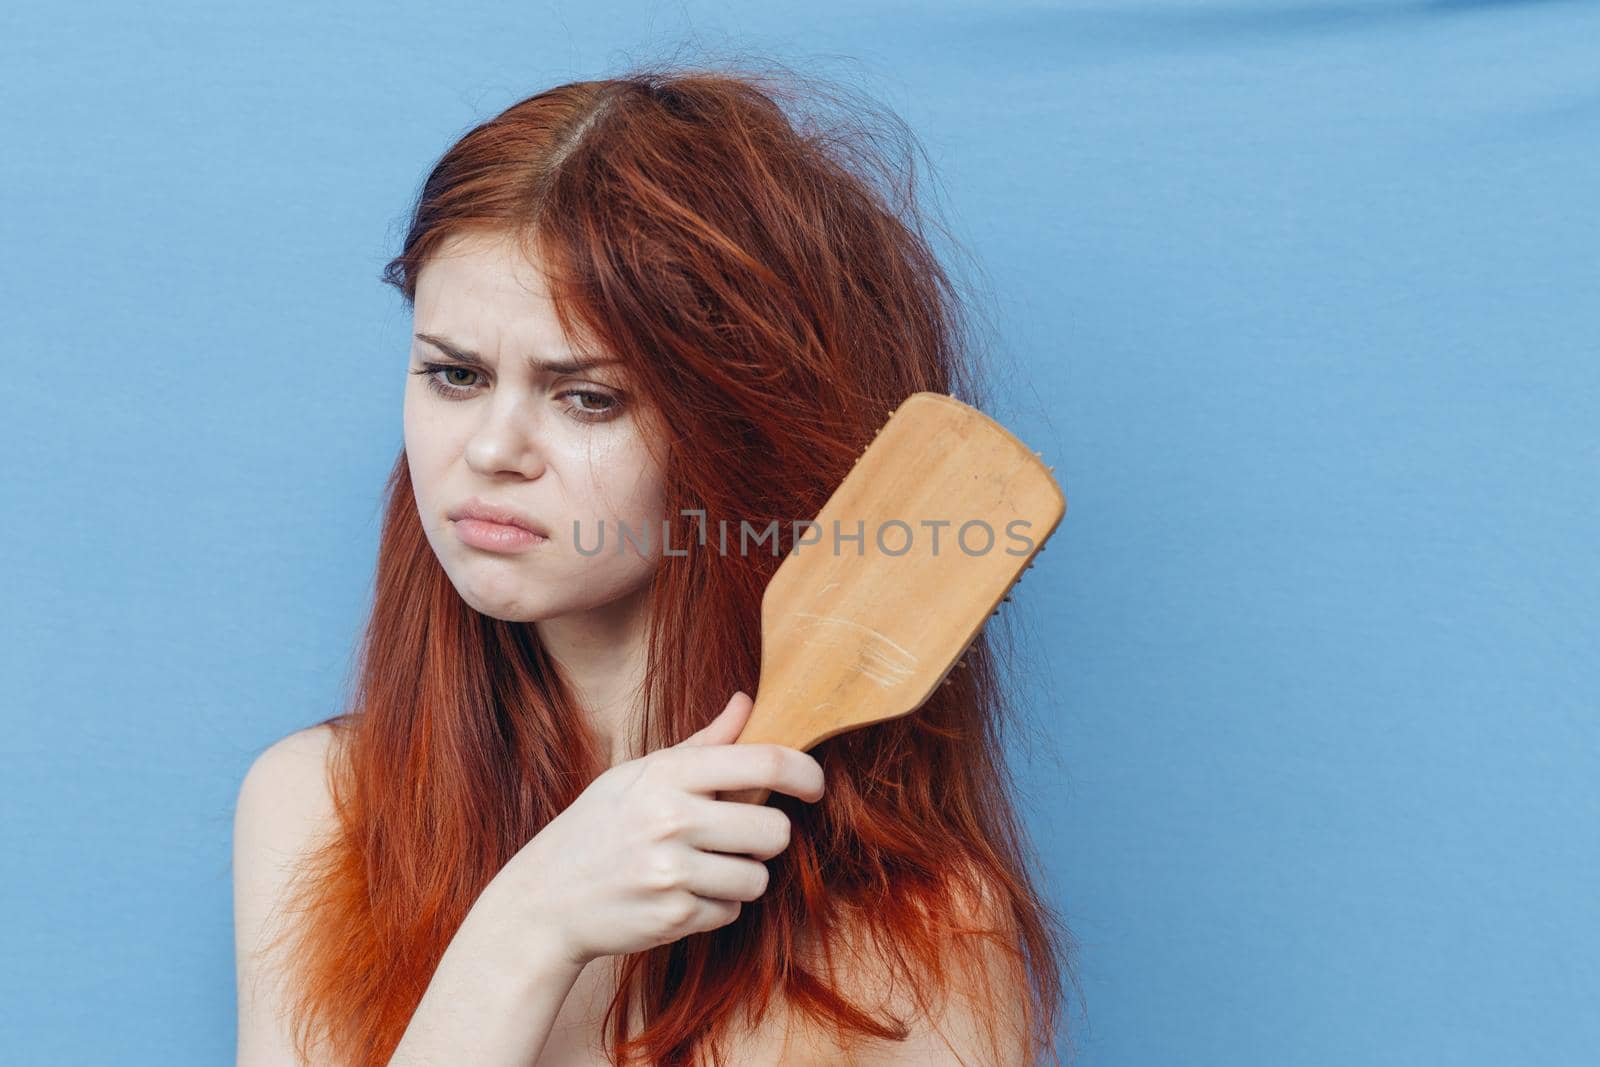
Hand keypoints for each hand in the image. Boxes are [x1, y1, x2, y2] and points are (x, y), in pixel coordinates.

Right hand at [498, 691, 824, 970]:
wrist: (544, 900)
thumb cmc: (597, 828)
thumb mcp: (638, 774)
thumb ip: (701, 745)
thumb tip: (746, 702)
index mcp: (667, 774)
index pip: (765, 763)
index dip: (805, 773)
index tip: (815, 785)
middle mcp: (671, 820)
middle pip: (774, 830)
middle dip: (767, 837)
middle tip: (740, 836)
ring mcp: (671, 872)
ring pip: (758, 878)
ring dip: (742, 875)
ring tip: (703, 867)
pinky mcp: (672, 917)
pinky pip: (731, 911)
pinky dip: (715, 906)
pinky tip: (681, 894)